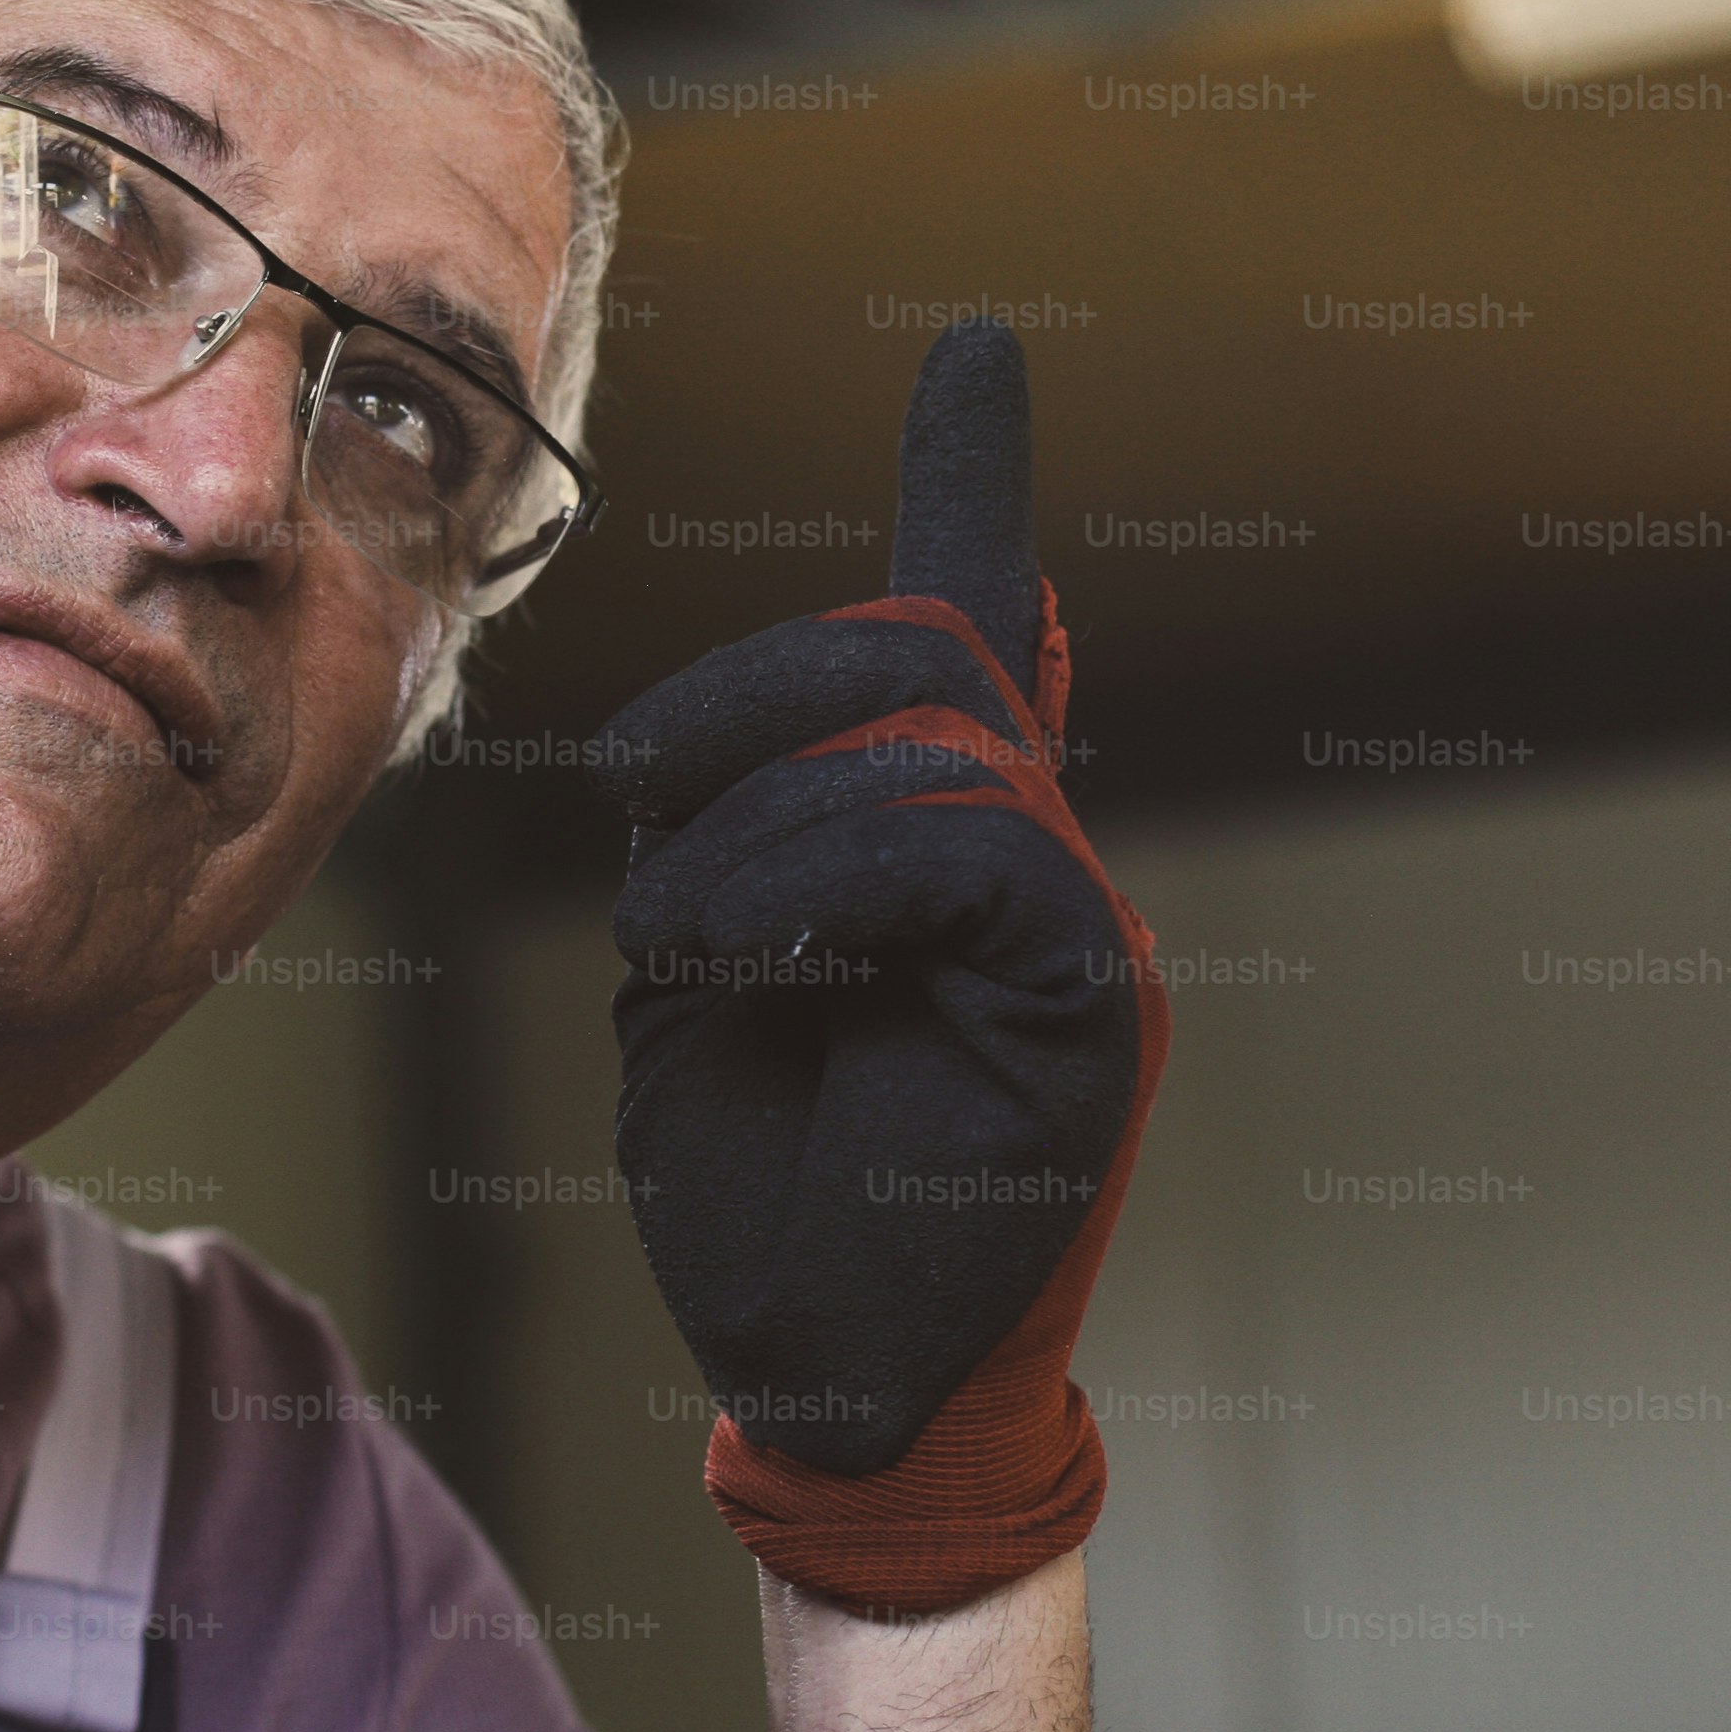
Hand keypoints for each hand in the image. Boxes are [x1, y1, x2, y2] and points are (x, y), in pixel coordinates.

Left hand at [595, 321, 1164, 1613]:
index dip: (971, 474)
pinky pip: (962, 844)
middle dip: (747, 691)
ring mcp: (1069, 921)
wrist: (826, 1385)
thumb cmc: (756, 1189)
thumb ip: (745, 825)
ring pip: (914, 741)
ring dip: (747, 828)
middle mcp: (1021, 855)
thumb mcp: (704, 964)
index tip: (980, 347)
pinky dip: (820, 883)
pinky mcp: (1088, 994)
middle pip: (907, 646)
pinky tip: (757, 959)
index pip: (969, 619)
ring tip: (685, 944)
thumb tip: (766, 724)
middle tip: (642, 793)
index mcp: (930, 839)